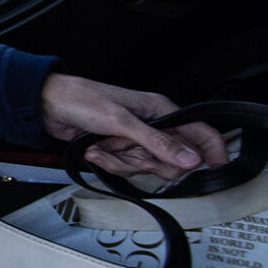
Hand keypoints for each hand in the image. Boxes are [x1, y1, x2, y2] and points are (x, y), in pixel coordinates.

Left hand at [38, 74, 228, 182]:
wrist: (48, 106)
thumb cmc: (83, 99)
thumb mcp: (122, 122)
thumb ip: (158, 142)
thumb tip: (189, 158)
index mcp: (161, 111)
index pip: (200, 133)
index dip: (212, 151)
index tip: (218, 168)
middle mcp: (152, 126)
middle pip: (172, 160)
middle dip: (148, 161)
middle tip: (130, 152)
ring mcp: (134, 140)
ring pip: (146, 167)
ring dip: (122, 161)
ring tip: (104, 145)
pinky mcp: (118, 150)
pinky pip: (125, 168)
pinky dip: (108, 162)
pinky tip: (95, 149)